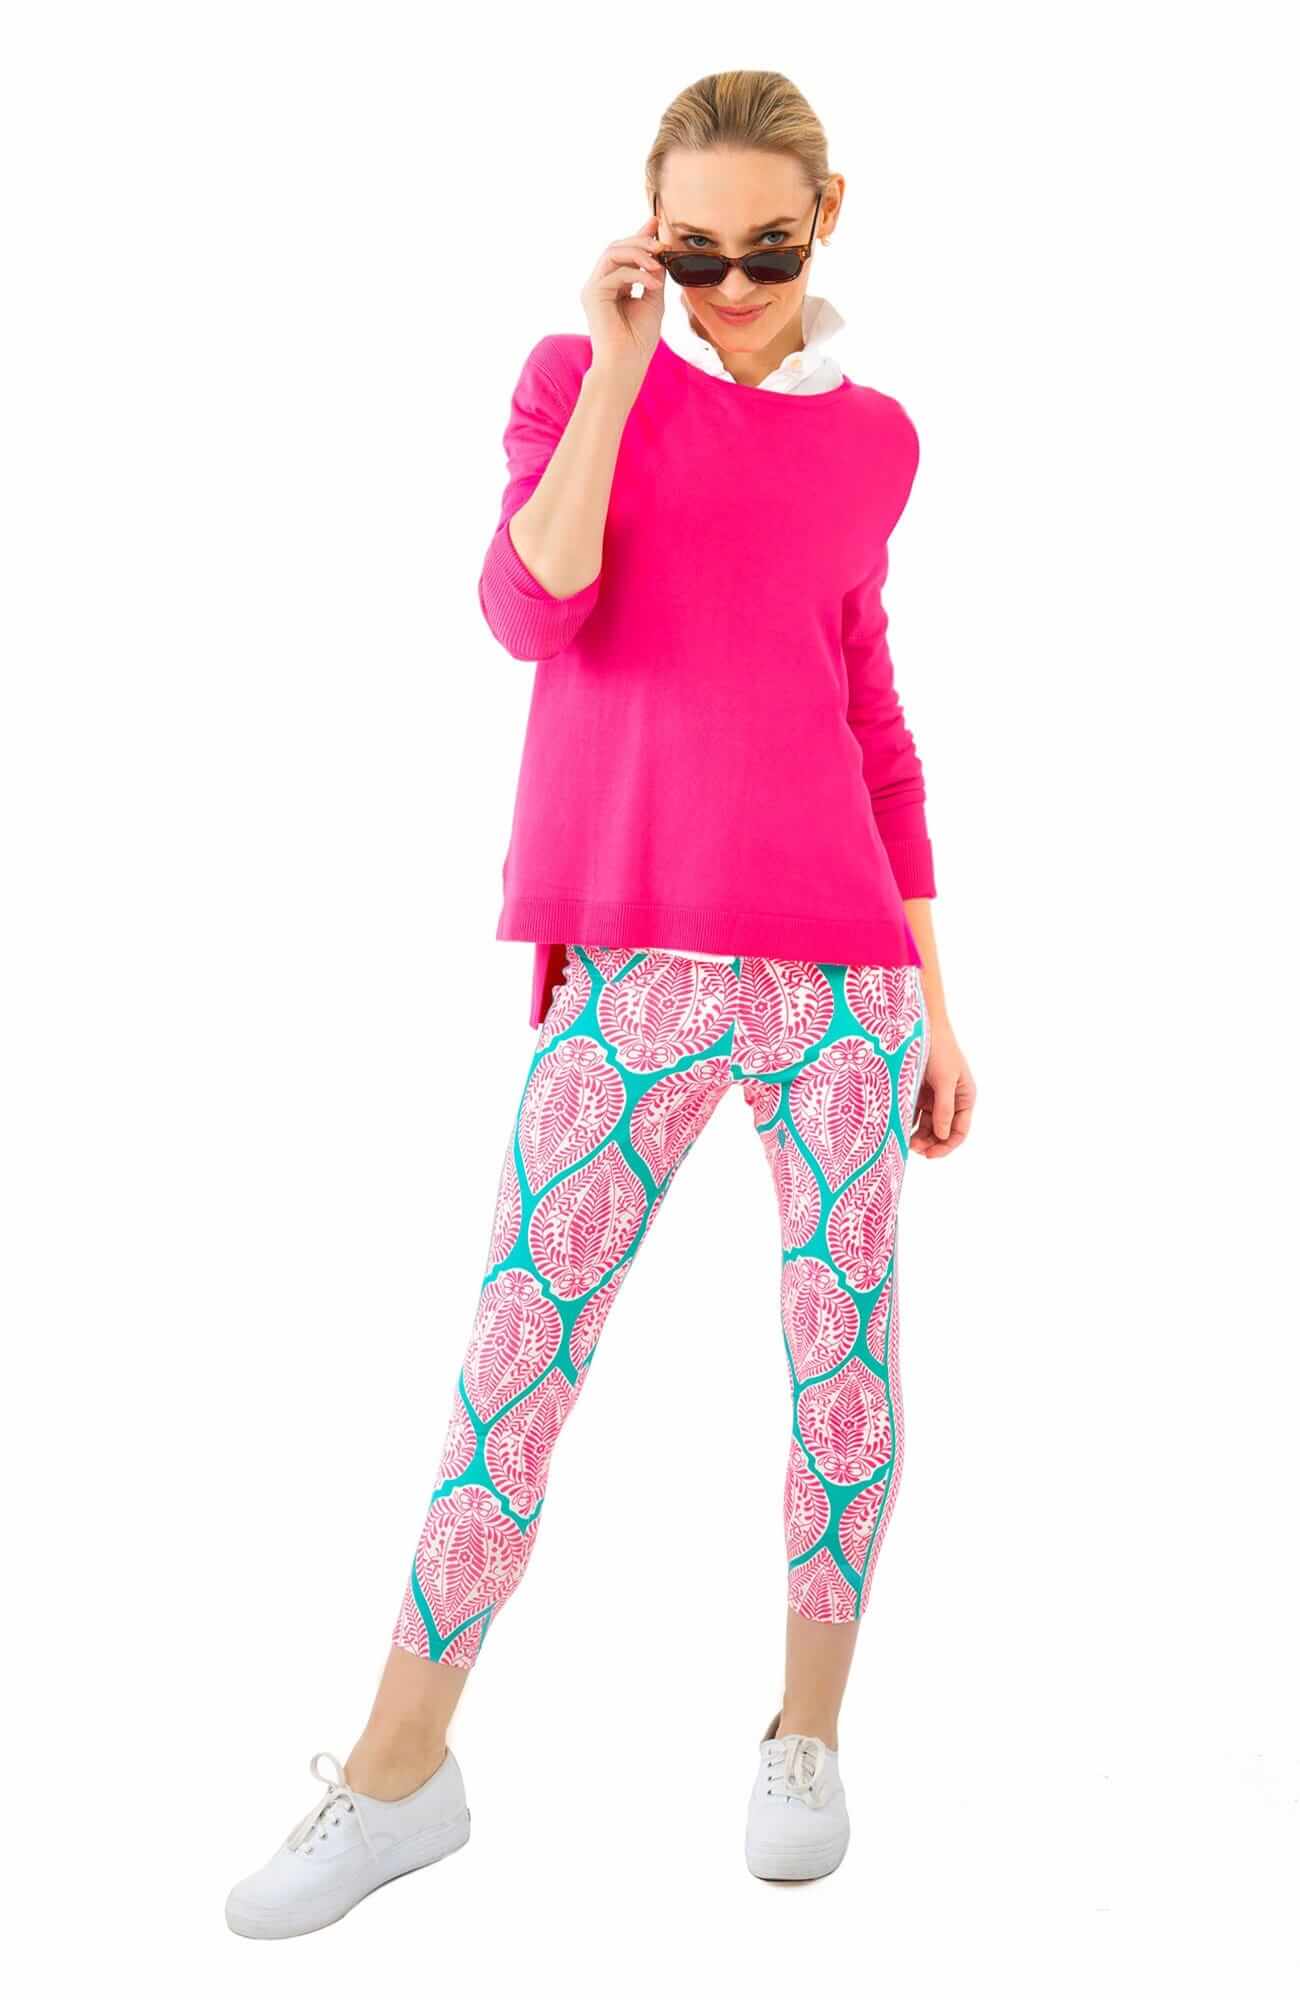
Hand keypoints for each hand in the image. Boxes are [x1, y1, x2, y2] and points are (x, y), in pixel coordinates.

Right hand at [579, 212, 666, 384]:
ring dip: (638, 252)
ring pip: (612, 252)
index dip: (640, 235)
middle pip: (617, 247)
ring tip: (658, 261)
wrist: (626, 365)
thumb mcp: (653, 300)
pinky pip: (615, 272)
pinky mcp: (592, 294)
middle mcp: (600, 283)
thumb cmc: (639, 340)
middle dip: (641, 241)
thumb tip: (660, 252)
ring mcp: (593, 288)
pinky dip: (636, 274)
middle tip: (662, 244)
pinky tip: (652, 284)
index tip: (656, 222)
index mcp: (613, 285)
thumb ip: (653, 276)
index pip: (624, 253)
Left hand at [910, 1014, 974, 1157]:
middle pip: (942, 1130)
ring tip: (905, 1141)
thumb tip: (942, 1135)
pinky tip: (898, 1127)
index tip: (930, 1155)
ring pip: (927, 1124)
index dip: (946, 1145)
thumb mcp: (944, 1079)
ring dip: (918, 1135)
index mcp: (964, 1096)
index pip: (959, 1130)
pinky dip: (908, 1122)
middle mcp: (951, 1099)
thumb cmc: (939, 1049)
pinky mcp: (918, 1091)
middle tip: (913, 1149)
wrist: (921, 1025)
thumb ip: (944, 1108)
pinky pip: (914, 1113)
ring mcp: (934, 1095)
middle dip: (930, 1142)